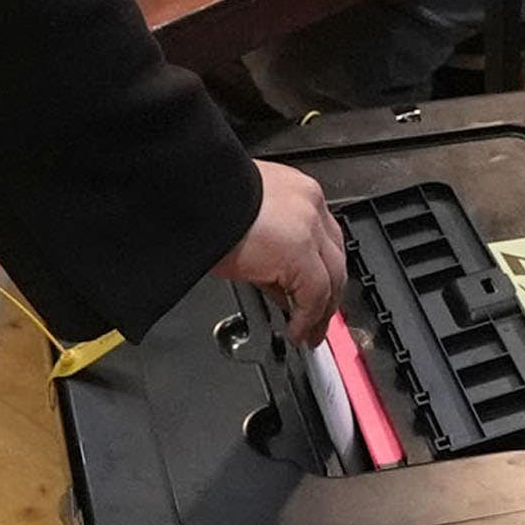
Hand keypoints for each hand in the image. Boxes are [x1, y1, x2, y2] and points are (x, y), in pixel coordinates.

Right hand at [216, 160, 351, 343]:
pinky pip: (315, 293)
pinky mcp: (299, 250)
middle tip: (316, 319)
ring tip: (308, 332)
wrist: (189, 195)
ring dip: (321, 310)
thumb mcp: (243, 222)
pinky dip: (307, 318)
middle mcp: (309, 205)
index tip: (308, 294)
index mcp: (297, 192)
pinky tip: (295, 331)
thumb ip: (269, 247)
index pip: (323, 238)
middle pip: (335, 258)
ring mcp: (308, 226)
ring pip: (333, 276)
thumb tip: (276, 284)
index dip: (320, 271)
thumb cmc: (204, 203)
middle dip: (328, 294)